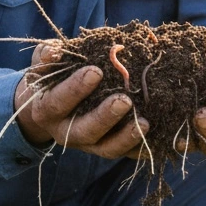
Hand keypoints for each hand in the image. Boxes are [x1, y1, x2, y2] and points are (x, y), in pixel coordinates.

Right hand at [14, 41, 149, 159]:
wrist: (47, 106)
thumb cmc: (50, 78)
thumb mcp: (42, 64)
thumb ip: (46, 55)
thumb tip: (54, 52)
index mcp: (47, 110)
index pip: (59, 102)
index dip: (76, 89)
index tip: (96, 71)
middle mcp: (66, 132)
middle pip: (85, 131)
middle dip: (105, 117)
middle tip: (124, 100)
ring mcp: (88, 144)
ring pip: (107, 148)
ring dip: (126, 138)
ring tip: (146, 123)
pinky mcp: (106, 148)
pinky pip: (126, 154)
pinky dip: (143, 150)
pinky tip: (163, 142)